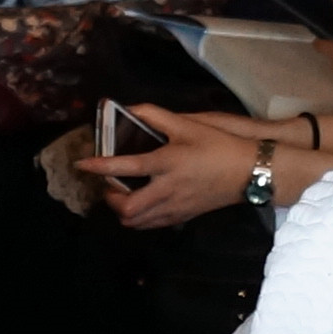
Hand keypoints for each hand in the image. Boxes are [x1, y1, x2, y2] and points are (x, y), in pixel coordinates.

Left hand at [81, 106, 258, 231]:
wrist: (250, 172)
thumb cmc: (219, 145)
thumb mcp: (188, 124)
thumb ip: (156, 115)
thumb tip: (130, 109)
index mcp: (165, 163)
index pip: (125, 167)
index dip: (100, 167)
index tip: (82, 165)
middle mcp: (167, 190)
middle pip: (127, 209)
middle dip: (110, 200)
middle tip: (109, 186)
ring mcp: (175, 207)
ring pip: (137, 222)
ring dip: (123, 211)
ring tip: (122, 195)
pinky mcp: (184, 217)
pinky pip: (153, 225)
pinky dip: (140, 218)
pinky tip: (143, 204)